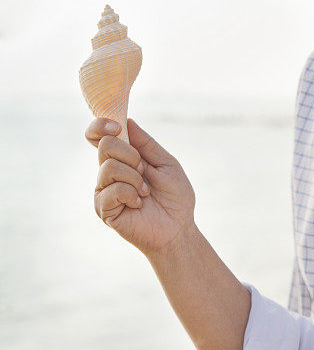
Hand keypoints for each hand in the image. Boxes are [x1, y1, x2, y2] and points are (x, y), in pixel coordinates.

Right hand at [87, 118, 195, 257]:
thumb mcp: (166, 163)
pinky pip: (111, 190)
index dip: (101, 125)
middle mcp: (109, 171)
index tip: (118, 126)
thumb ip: (146, 144)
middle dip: (130, 155)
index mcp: (123, 157)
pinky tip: (138, 204)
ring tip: (145, 192)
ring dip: (134, 178)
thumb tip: (127, 121)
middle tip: (144, 171)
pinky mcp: (103, 208)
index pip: (98, 135)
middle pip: (105, 145)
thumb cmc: (175, 196)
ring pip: (108, 167)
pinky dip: (130, 194)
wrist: (178, 227)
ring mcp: (104, 189)